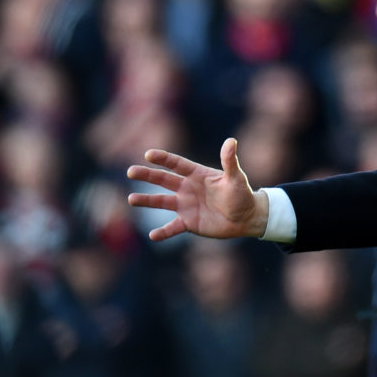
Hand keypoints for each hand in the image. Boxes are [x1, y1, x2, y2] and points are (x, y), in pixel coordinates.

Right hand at [126, 137, 268, 241]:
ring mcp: (186, 205)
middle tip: (130, 171)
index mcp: (197, 174)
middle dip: (147, 175)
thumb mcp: (236, 178)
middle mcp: (188, 188)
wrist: (245, 217)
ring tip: (132, 199)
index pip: (177, 164)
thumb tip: (231, 141)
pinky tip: (153, 235)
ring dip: (147, 200)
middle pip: (163, 179)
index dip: (163, 159)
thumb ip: (230, 161)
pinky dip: (163, 232)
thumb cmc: (241, 194)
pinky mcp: (188, 222)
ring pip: (162, 201)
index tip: (148, 154)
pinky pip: (172, 227)